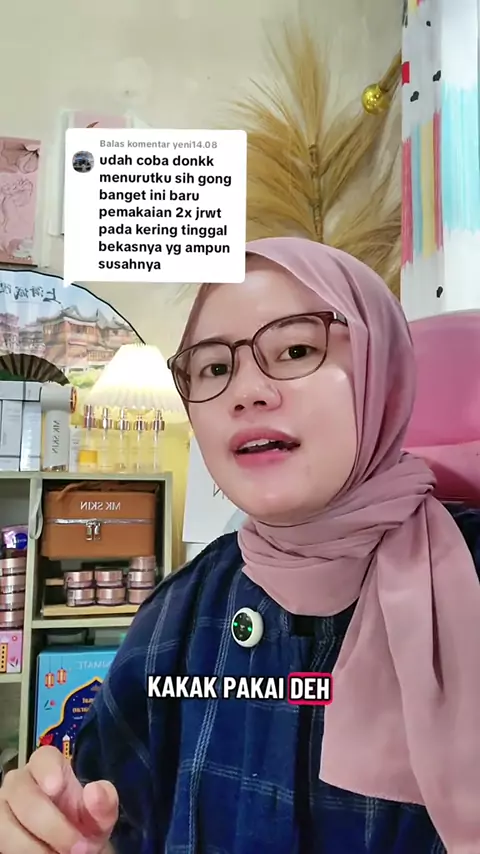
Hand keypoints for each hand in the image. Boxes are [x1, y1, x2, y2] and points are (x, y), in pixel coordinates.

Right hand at [0, 745, 117, 852]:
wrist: (71, 850)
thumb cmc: (83, 825)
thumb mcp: (100, 817)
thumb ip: (104, 802)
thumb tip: (94, 791)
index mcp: (48, 767)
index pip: (42, 758)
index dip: (48, 770)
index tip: (56, 788)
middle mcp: (19, 784)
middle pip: (23, 796)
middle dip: (52, 826)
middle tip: (79, 849)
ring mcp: (2, 810)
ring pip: (6, 827)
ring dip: (33, 849)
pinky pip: (2, 847)